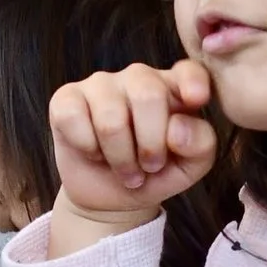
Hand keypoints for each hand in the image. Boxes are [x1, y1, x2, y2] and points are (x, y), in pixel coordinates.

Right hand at [48, 60, 218, 230]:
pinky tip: (93, 152)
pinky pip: (73, 117)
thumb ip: (200, 145)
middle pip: (148, 95)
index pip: (188, 71)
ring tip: (125, 170)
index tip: (196, 101)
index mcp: (174, 87)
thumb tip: (177, 129)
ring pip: (110, 116)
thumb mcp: (189, 167)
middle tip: (150, 167)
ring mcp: (100, 84)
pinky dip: (86, 146)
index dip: (192, 82)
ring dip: (120, 157)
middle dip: (150, 144)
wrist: (113, 196)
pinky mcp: (66, 98)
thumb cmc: (155, 173)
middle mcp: (138, 77)